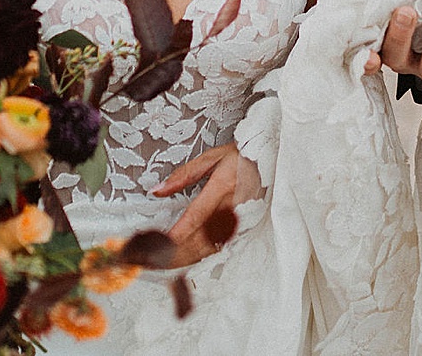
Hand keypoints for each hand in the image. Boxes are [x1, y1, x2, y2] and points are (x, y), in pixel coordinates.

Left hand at [153, 143, 259, 266]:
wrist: (270, 163)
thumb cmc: (242, 159)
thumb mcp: (210, 158)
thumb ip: (183, 175)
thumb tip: (158, 190)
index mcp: (222, 187)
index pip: (196, 217)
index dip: (177, 234)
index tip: (158, 244)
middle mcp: (232, 208)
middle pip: (199, 239)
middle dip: (173, 252)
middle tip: (151, 258)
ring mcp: (238, 222)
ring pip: (208, 249)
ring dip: (183, 258)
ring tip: (161, 262)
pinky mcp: (242, 230)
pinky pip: (217, 249)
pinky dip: (198, 257)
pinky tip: (184, 260)